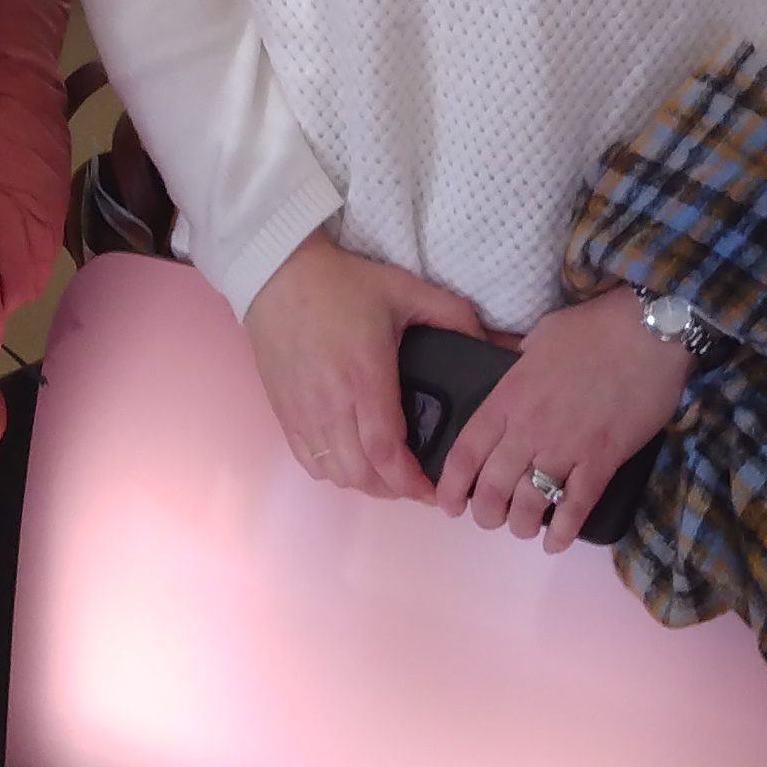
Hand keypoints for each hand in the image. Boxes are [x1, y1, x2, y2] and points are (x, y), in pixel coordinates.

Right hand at [245, 227, 488, 500]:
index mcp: (365, 378)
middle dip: (395, 489)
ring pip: (335, 473)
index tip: (435, 491)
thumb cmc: (342, 283)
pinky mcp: (285, 413)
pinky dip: (335, 472)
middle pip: (362, 474)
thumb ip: (452, 314)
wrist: (277, 274)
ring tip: (390, 473)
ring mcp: (304, 412)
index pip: (385, 452)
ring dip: (366, 483)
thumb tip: (489, 342)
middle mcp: (332, 404)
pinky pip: (310, 461)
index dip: (411, 482)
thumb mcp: (406, 289)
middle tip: (420, 483)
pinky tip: (353, 462)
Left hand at [434, 286, 686, 553]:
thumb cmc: (594, 328)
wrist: (651, 330)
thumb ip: (516, 361)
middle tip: (491, 519)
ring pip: (530, 504)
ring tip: (524, 527)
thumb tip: (505, 369)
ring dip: (521, 524)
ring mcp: (566, 447)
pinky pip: (575, 507)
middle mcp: (529, 428)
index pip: (465, 453)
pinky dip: (562, 531)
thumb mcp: (539, 336)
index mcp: (508, 396)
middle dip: (486, 514)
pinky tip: (556, 542)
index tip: (450, 503)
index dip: (451, 487)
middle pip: (492, 488)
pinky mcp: (602, 460)